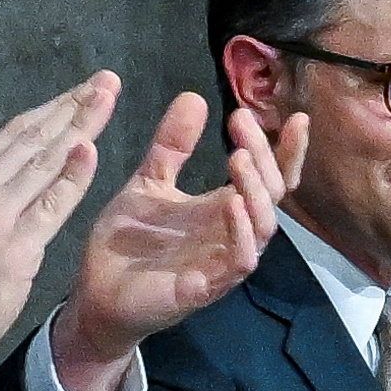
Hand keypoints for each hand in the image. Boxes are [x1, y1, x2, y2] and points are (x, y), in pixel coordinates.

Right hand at [0, 71, 123, 379]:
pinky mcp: (15, 246)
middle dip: (72, 106)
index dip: (50, 109)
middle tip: (105, 81)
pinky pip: (50, 205)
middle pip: (33, 137)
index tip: (79, 92)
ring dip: (80, 126)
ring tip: (107, 99)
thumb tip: (8, 173)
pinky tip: (91, 149)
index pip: (14, 135)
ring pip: (44, 161)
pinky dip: (72, 176)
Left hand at [44, 92, 285, 390]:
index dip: (287, 150)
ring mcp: (222, 263)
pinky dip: (241, 235)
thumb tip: (194, 97)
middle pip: (273, 195)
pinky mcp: (205, 288)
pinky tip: (231, 204)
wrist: (96, 293)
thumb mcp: (149, 182)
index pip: (271, 178)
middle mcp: (233, 234)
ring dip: (256, 192)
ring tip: (239, 157)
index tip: (294, 115)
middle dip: (266, 157)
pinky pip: (237, 263)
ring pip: (264, 228)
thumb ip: (171, 146)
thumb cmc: (128, 243)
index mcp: (223, 209)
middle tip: (242, 122)